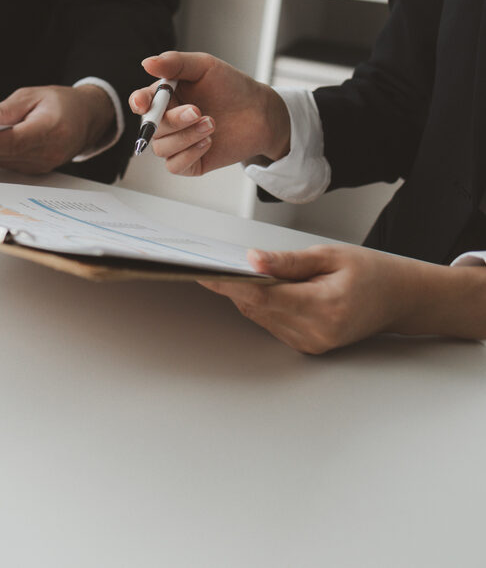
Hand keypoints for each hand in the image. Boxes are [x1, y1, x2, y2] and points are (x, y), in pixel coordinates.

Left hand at [0, 85, 115, 174]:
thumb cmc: (61, 103)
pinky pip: (6, 164)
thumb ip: (2, 112)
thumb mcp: (31, 96)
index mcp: (51, 130)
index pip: (11, 141)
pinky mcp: (35, 171)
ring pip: (0, 161)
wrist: (87, 118)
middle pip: (1, 154)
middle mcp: (48, 154)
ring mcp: (42, 166)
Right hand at [127, 52, 290, 176]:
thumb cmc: (232, 87)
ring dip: (186, 137)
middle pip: (151, 127)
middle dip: (173, 121)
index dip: (138, 103)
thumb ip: (175, 63)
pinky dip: (189, 154)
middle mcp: (167, 121)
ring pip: (161, 148)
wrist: (260, 112)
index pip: (141, 102)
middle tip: (198, 112)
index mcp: (165, 97)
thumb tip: (148, 63)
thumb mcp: (204, 66)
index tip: (143, 103)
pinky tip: (207, 142)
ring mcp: (177, 142)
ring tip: (212, 124)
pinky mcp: (189, 162)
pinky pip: (174, 165)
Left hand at [199, 245, 429, 353]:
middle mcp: (316, 331)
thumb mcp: (330, 256)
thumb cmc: (371, 272)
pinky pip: (272, 323)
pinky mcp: (308, 346)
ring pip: (261, 316)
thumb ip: (288, 261)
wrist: (400, 299)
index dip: (229, 284)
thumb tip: (252, 260)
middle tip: (213, 264)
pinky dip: (264, 305)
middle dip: (234, 285)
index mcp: (324, 305)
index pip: (262, 295)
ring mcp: (312, 342)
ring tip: (242, 273)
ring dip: (248, 295)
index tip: (204, 273)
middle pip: (257, 306)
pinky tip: (266, 289)